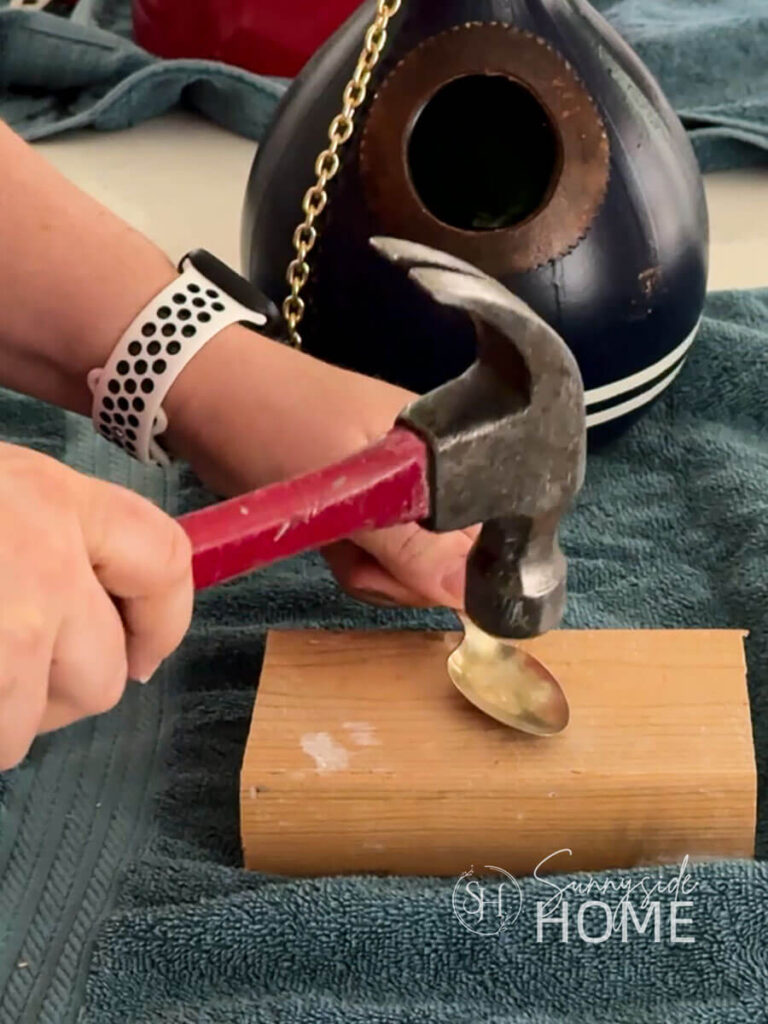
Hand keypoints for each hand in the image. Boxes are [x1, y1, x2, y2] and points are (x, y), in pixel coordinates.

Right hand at [0, 443, 192, 769]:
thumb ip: (55, 541)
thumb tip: (110, 629)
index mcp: (57, 498)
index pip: (168, 562)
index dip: (164, 621)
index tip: (139, 655)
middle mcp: (43, 556)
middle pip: (105, 673)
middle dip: (60, 688)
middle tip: (10, 667)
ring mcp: (7, 621)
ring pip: (37, 720)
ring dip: (5, 716)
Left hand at [165, 326, 474, 608]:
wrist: (207, 397)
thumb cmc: (278, 424)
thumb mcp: (347, 490)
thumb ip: (411, 546)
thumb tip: (471, 595)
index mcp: (447, 451)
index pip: (486, 533)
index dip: (454, 569)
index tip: (407, 573)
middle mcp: (433, 473)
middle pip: (453, 559)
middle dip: (405, 574)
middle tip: (360, 554)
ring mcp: (398, 493)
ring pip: (414, 566)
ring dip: (374, 572)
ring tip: (337, 542)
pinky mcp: (365, 509)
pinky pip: (381, 559)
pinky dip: (355, 564)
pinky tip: (330, 544)